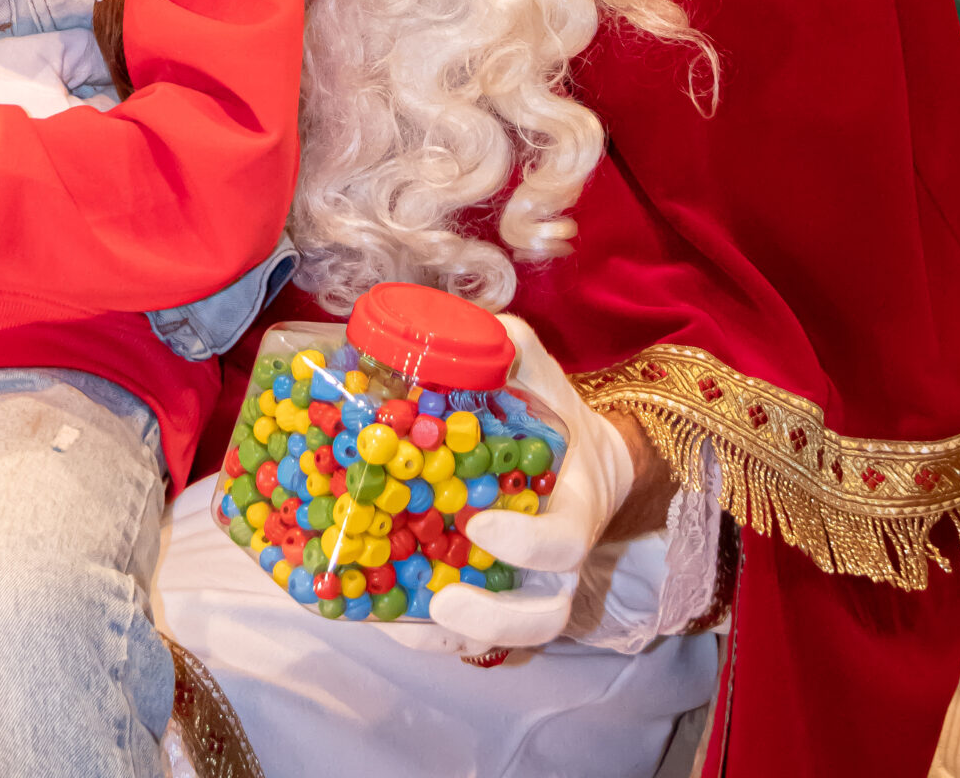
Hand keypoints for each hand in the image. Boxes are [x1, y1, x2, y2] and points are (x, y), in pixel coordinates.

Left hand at [426, 312, 650, 654]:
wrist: (580, 455)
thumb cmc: (553, 411)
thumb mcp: (536, 369)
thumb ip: (506, 345)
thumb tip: (455, 323)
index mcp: (576, 506)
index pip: (566, 542)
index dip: (529, 545)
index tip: (483, 526)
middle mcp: (558, 561)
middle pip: (542, 617)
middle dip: (493, 617)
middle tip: (442, 599)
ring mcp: (530, 584)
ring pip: (505, 636)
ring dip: (453, 634)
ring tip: (400, 617)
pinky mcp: (498, 591)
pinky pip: (470, 630)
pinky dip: (428, 631)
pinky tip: (379, 613)